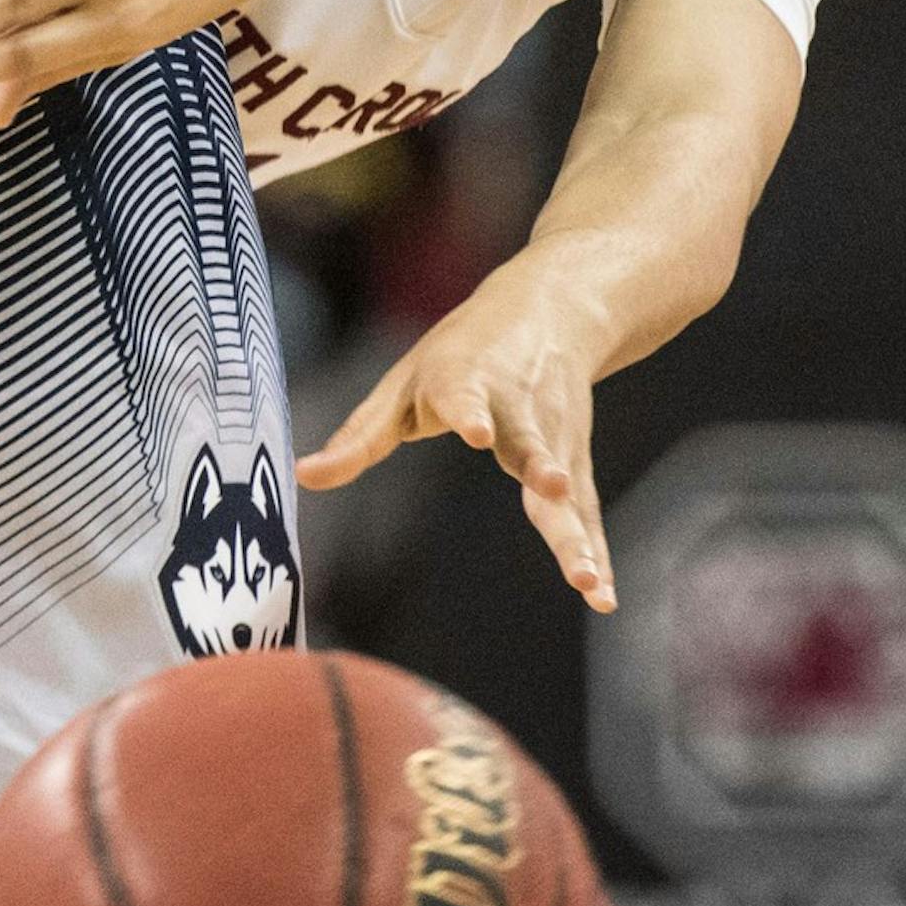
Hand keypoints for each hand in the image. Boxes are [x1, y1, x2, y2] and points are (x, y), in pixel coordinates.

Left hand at [298, 250, 617, 610]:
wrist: (553, 309)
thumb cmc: (461, 352)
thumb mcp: (403, 381)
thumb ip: (360, 435)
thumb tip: (303, 475)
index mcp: (466, 379)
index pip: (464, 394)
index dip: (469, 411)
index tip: (478, 433)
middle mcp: (517, 407)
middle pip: (529, 442)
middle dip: (541, 464)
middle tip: (551, 487)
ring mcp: (553, 438)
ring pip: (566, 487)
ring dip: (575, 532)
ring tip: (585, 579)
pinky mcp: (576, 462)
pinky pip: (586, 514)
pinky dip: (595, 553)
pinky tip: (602, 596)